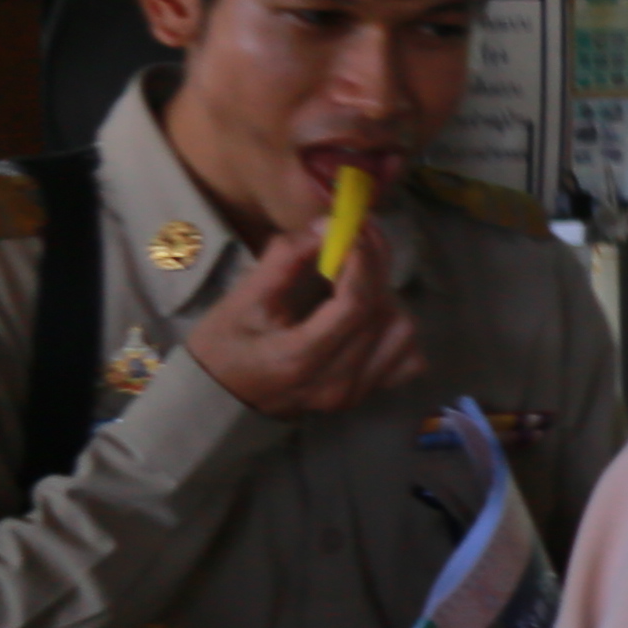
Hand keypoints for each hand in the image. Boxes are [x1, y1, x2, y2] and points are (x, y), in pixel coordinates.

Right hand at [177, 224, 420, 419]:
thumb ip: (283, 262)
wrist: (220, 399)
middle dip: (374, 268)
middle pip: (382, 315)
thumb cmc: (223, 348)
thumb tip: (325, 227)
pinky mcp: (366, 394)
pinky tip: (370, 313)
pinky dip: (396, 329)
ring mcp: (355, 392)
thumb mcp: (240, 301)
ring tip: (358, 276)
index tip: (350, 229)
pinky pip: (406, 358)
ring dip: (386, 296)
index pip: (354, 305)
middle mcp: (336, 381)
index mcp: (298, 358)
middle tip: (358, 237)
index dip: (360, 261)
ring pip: (402, 334)